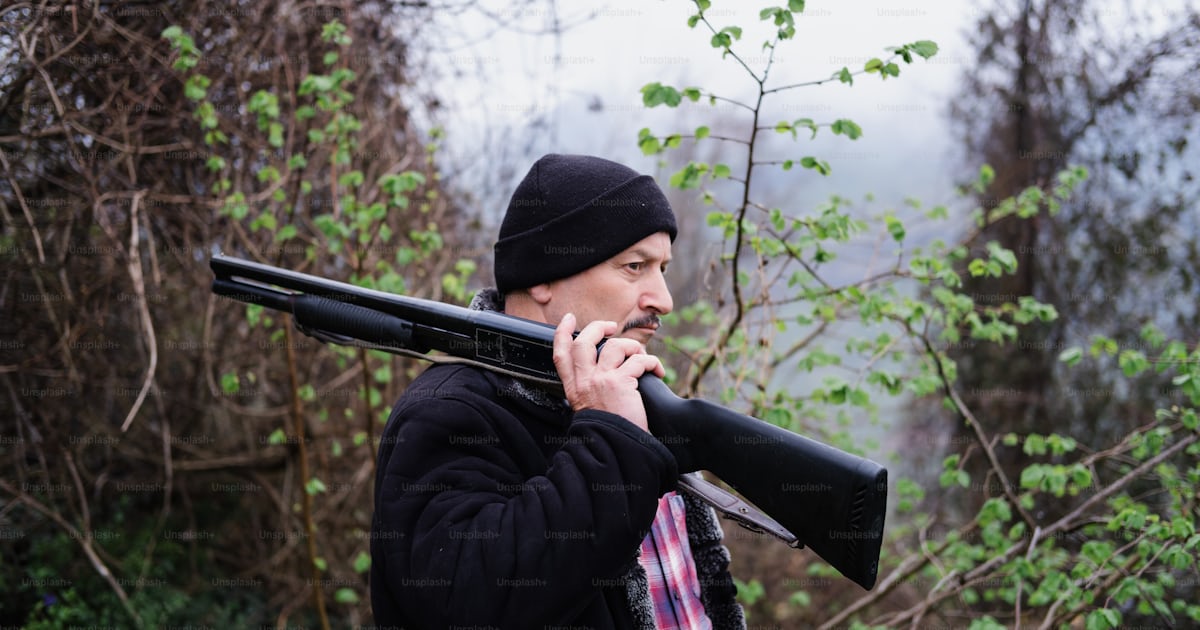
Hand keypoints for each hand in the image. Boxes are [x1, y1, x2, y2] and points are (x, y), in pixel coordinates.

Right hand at [552, 313, 664, 431]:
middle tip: (611, 327)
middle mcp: (584, 381)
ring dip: (633, 347)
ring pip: (615, 346)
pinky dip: (652, 363)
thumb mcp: (590, 408)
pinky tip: (658, 371)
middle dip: (598, 327)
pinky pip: (639, 360)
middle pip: (585, 342)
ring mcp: (601, 380)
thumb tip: (607, 365)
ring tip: (641, 358)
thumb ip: (591, 387)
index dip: (563, 333)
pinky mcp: (621, 383)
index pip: (561, 354)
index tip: (568, 320)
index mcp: (574, 387)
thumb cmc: (609, 430)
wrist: (616, 448)